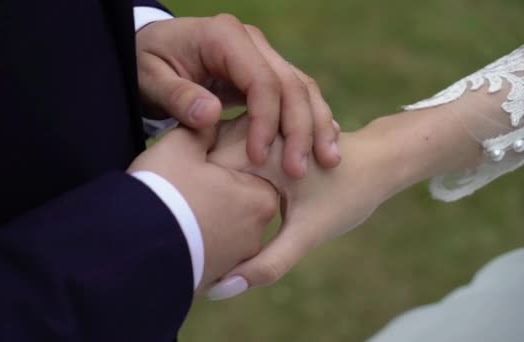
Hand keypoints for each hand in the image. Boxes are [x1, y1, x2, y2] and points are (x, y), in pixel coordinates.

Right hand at [127, 125, 277, 292]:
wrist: (134, 251)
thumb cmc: (164, 192)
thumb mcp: (180, 146)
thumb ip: (203, 128)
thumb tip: (211, 119)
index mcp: (260, 197)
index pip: (250, 164)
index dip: (220, 152)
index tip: (196, 153)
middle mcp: (257, 231)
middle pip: (237, 194)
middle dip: (213, 184)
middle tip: (181, 178)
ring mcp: (236, 258)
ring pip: (223, 221)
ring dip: (204, 212)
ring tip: (173, 203)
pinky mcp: (214, 276)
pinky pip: (208, 246)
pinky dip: (195, 235)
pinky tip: (171, 226)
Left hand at [136, 15, 340, 177]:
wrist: (150, 49)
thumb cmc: (146, 63)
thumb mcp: (149, 78)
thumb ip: (178, 96)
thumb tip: (210, 116)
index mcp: (224, 37)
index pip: (261, 80)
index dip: (265, 121)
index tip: (258, 157)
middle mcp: (250, 42)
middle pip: (290, 84)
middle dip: (300, 129)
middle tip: (300, 171)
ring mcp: (261, 55)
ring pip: (301, 88)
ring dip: (316, 125)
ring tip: (328, 161)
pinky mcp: (264, 72)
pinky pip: (295, 94)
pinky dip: (310, 119)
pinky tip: (322, 145)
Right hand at [206, 115, 396, 298]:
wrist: (378, 160)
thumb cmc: (348, 193)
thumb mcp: (306, 232)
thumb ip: (265, 263)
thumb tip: (222, 289)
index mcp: (256, 147)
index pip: (198, 176)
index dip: (188, 210)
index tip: (187, 238)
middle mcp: (250, 129)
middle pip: (200, 167)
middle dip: (194, 199)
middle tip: (191, 234)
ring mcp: (253, 127)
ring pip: (211, 160)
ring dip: (207, 188)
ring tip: (205, 219)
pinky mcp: (259, 132)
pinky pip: (226, 155)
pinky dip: (221, 179)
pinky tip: (224, 202)